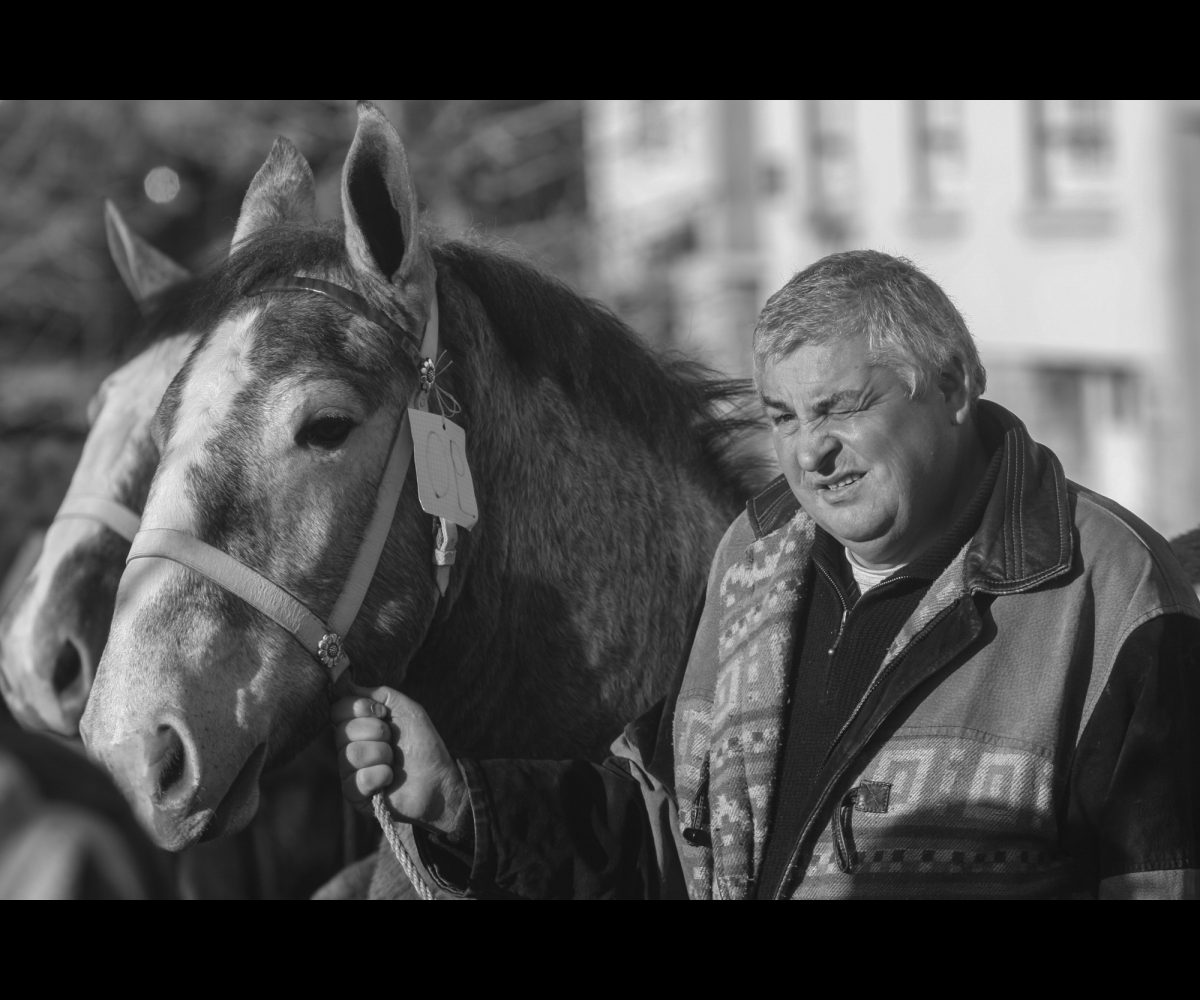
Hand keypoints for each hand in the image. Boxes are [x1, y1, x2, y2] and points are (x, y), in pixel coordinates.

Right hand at [330, 684, 467, 837]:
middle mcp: (348, 747)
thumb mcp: (406, 709)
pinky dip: (380, 775)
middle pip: (342, 731)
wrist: (439, 778)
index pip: (337, 709)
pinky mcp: (355, 795)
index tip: (382, 713)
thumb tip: (347, 683)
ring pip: (351, 754)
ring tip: (394, 761)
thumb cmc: (423, 744)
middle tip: (392, 740)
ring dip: (382, 754)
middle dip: (376, 731)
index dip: (359, 707)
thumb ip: (379, 694)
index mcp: (357, 726)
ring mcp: (350, 772)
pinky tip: (390, 779)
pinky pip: (357, 780)